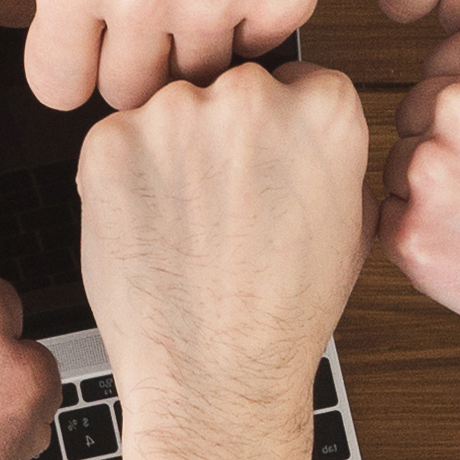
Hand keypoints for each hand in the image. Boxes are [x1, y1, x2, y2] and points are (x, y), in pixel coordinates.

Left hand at [24, 0, 374, 109]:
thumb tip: (71, 50)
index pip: (56, 86)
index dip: (81, 68)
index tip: (99, 49)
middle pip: (131, 95)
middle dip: (146, 60)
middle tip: (167, 2)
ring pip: (201, 78)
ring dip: (205, 38)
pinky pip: (261, 44)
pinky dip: (258, 12)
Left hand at [78, 63, 371, 459]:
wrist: (216, 379)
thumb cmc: (283, 315)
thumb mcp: (351, 221)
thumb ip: (327, 151)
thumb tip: (301, 121)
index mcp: (324, 108)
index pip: (294, 80)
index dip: (276, 129)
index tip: (266, 164)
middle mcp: (249, 97)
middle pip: (227, 87)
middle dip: (221, 135)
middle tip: (222, 202)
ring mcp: (174, 115)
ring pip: (168, 111)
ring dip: (170, 153)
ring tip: (185, 225)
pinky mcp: (109, 143)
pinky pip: (116, 141)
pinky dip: (123, 177)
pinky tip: (150, 228)